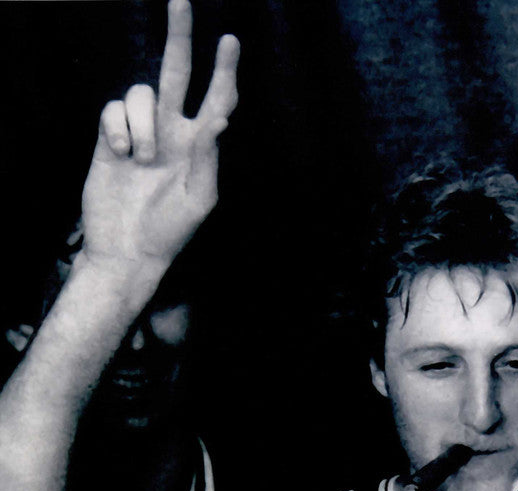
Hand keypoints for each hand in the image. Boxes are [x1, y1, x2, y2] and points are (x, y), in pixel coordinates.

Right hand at [80, 0, 238, 278]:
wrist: (126, 250)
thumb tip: (219, 117)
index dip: (223, 71)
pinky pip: (114, 109)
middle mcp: (173, 131)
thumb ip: (208, 157)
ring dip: (143, 125)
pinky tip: (120, 156)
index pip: (216, 100)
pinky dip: (118, 130)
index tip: (230, 41)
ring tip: (142, 161)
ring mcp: (141, 131)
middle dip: (179, 36)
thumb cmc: (169, 232)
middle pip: (176, 71)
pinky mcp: (110, 135)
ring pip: (141, 93)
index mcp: (201, 146)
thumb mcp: (199, 199)